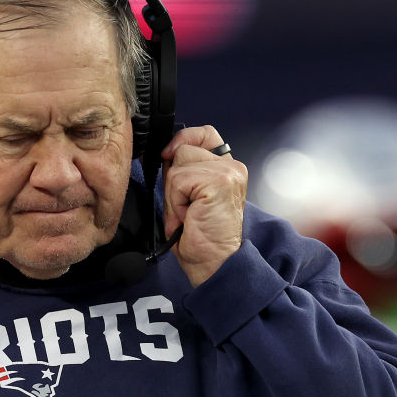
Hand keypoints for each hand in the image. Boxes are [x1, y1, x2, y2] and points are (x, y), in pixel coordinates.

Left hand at [160, 125, 247, 286]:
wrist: (213, 262)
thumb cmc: (200, 236)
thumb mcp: (188, 196)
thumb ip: (182, 171)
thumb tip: (164, 153)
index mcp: (227, 168)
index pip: (203, 133)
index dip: (182, 141)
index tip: (168, 157)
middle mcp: (232, 167)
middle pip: (182, 149)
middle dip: (173, 179)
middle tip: (185, 207)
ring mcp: (228, 172)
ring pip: (177, 164)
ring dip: (173, 193)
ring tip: (187, 213)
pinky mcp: (219, 181)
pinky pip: (178, 179)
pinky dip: (175, 201)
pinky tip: (189, 216)